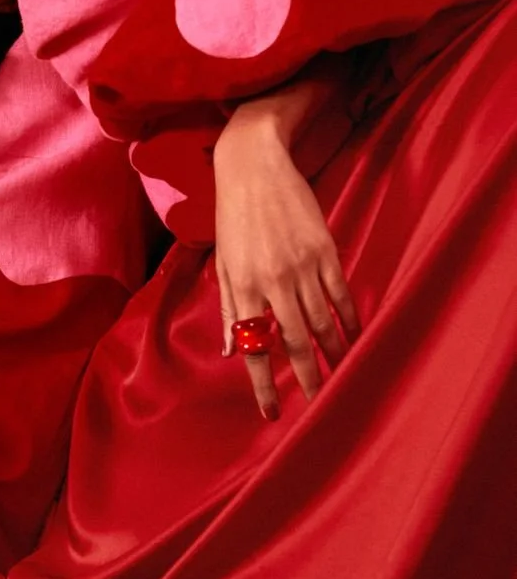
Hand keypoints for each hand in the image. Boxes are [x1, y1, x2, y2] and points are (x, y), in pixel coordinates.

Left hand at [213, 111, 358, 418]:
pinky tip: (355, 337)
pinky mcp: (325, 250)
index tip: (272, 413)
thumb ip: (229, 308)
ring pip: (323, 322)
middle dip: (308, 378)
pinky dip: (349, 319)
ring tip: (342, 377)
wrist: (254, 166)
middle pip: (295, 342)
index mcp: (243, 287)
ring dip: (334, 354)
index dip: (263, 384)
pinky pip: (340, 294)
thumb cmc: (233, 216)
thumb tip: (230, 351)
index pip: (254, 348)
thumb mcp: (223, 263)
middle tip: (318, 404)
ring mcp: (302, 266)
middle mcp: (273, 281)